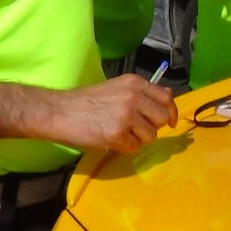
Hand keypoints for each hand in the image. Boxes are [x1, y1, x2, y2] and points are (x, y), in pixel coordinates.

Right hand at [52, 74, 178, 153]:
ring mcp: (126, 116)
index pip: (166, 98)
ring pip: (150, 135)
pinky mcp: (117, 134)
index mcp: (135, 82)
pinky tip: (111, 140)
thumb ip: (142, 93)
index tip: (170, 122)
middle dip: (152, 127)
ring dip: (138, 138)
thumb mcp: (118, 88)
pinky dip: (125, 147)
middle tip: (136, 129)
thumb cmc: (87, 101)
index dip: (170, 112)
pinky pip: (134, 147)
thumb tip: (169, 95)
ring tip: (120, 133)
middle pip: (162, 118)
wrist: (60, 111)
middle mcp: (134, 97)